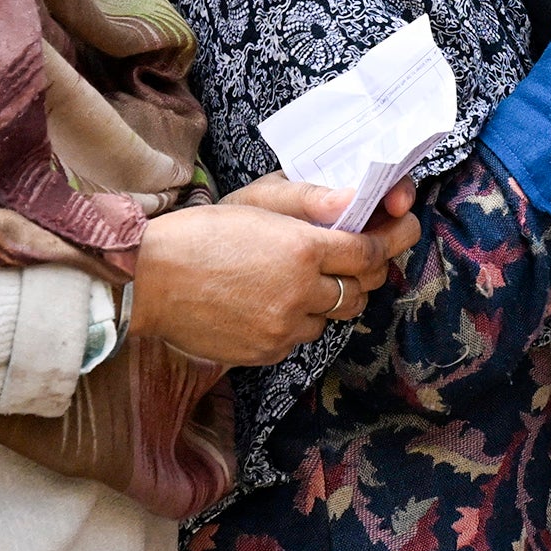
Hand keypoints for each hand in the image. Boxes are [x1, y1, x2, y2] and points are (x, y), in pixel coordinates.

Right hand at [131, 180, 418, 367]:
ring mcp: (284, 328)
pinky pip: (300, 338)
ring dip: (329, 299)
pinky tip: (271, 301)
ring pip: (332, 318)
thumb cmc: (202, 231)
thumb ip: (311, 199)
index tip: (402, 231)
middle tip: (356, 257)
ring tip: (303, 280)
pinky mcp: (267, 352)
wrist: (148, 280)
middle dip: (366, 273)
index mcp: (301, 249)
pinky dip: (297, 321)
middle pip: (361, 290)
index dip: (391, 241)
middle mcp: (300, 293)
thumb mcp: (257, 199)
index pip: (370, 252)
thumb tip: (356, 201)